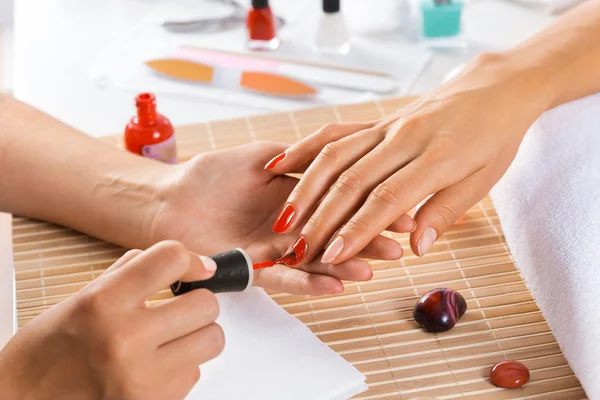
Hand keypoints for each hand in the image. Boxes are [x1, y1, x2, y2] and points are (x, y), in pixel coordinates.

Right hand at [0, 241, 222, 399]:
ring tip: (171, 337)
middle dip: (197, 303)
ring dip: (197, 336)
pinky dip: (181, 367)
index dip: (190, 261)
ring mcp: (141, 378)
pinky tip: (154, 366)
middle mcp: (124, 339)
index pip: (170, 259)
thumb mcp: (82, 298)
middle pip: (205, 304)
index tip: (196, 269)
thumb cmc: (49, 351)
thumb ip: (132, 274)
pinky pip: (195, 374)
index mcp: (103, 302)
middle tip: (180, 308)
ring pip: (212, 340)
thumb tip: (183, 262)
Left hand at [149, 142, 403, 295]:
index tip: (400, 213)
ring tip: (371, 270)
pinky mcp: (252, 268)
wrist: (173, 198)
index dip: (369, 209)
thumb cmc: (213, 174)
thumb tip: (339, 153)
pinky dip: (307, 282)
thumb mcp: (264, 157)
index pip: (340, 205)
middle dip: (365, 243)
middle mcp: (291, 228)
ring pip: (313, 261)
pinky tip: (334, 285)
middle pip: (333, 237)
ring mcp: (273, 250)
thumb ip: (298, 159)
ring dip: (341, 267)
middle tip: (397, 248)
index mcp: (297, 199)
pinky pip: (283, 277)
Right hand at [265, 53, 552, 262]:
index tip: (334, 255)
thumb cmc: (494, 138)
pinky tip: (282, 166)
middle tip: (299, 249)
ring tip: (285, 219)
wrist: (496, 88)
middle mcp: (405, 138)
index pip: (388, 198)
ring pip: (335, 155)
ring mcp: (387, 126)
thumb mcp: (483, 181)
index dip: (358, 228)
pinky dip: (306, 149)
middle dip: (322, 218)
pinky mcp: (377, 121)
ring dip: (306, 189)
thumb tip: (417, 247)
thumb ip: (445, 212)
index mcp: (437, 157)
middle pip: (352, 179)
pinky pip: (335, 133)